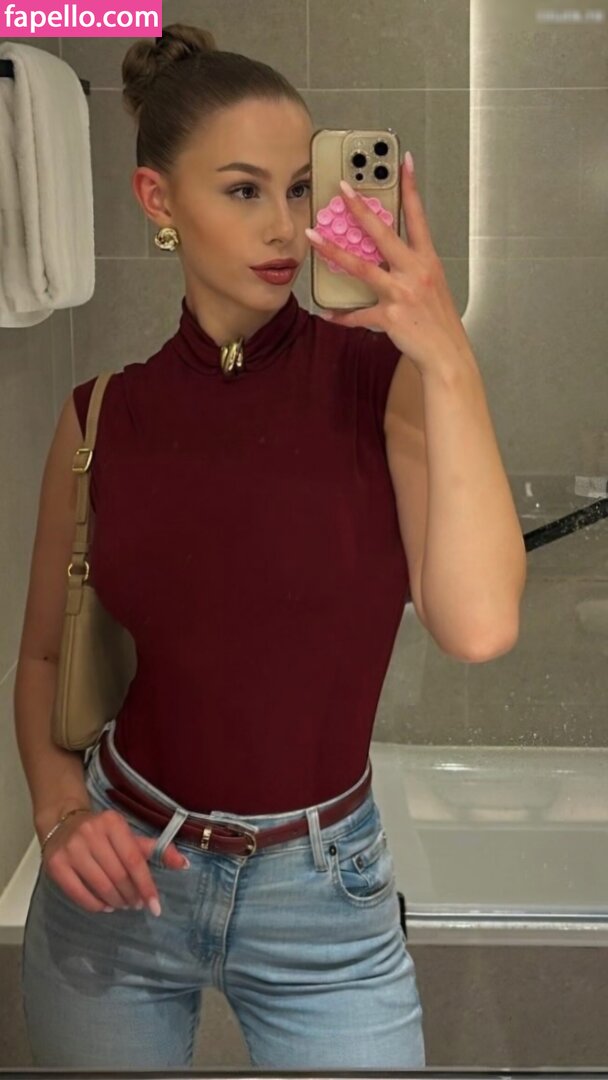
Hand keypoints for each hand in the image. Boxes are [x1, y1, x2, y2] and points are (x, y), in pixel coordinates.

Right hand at [41, 807, 187, 914]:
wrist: (63, 821)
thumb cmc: (103, 832)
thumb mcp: (129, 835)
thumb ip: (157, 849)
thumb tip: (184, 864)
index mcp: (113, 823)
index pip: (134, 860)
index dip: (146, 886)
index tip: (155, 907)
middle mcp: (90, 833)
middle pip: (118, 876)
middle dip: (132, 895)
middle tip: (137, 904)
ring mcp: (71, 849)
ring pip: (100, 886)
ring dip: (116, 901)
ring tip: (123, 904)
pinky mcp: (55, 864)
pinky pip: (79, 893)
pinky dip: (95, 905)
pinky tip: (104, 905)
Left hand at [305, 154, 473, 373]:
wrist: (447, 355)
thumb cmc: (438, 322)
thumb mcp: (431, 287)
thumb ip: (410, 268)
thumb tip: (383, 257)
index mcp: (427, 261)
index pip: (418, 216)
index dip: (410, 187)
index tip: (402, 162)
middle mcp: (415, 272)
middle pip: (383, 233)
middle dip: (360, 208)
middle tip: (342, 188)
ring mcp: (402, 293)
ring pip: (361, 267)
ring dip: (333, 251)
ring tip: (313, 237)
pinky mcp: (390, 316)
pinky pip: (358, 314)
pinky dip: (341, 315)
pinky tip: (327, 313)